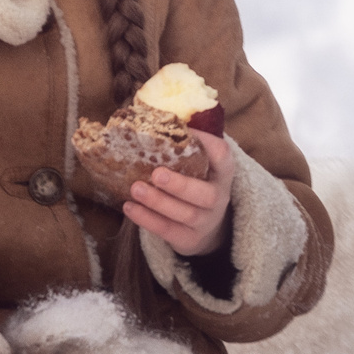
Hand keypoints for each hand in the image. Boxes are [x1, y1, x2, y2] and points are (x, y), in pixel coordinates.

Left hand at [125, 131, 232, 256]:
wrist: (207, 229)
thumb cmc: (195, 185)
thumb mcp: (198, 167)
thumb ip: (183, 146)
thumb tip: (149, 114)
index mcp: (222, 173)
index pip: (224, 157)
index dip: (208, 144)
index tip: (187, 132)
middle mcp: (218, 199)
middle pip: (205, 195)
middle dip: (180, 185)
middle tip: (156, 174)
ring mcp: (205, 222)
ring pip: (185, 214)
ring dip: (158, 202)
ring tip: (136, 189)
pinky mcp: (189, 239)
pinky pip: (168, 231)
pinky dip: (148, 220)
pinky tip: (129, 207)